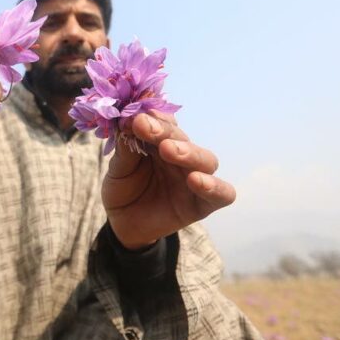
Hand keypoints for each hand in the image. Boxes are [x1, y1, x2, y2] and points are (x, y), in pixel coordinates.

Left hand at [102, 110, 235, 249]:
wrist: (123, 224)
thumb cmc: (123, 190)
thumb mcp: (118, 169)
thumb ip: (125, 149)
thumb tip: (125, 122)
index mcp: (161, 142)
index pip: (163, 123)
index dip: (151, 117)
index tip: (134, 116)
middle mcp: (182, 156)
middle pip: (182, 139)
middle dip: (165, 132)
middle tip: (146, 127)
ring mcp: (195, 178)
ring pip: (206, 160)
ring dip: (189, 153)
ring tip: (169, 150)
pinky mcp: (203, 204)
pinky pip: (221, 194)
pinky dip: (214, 186)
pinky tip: (196, 180)